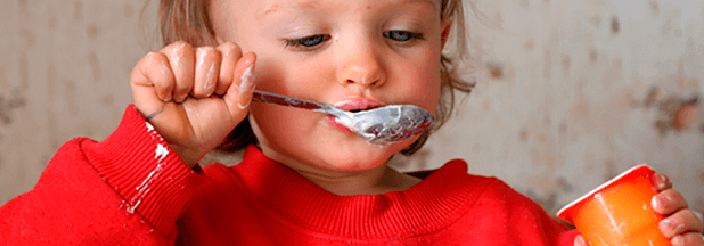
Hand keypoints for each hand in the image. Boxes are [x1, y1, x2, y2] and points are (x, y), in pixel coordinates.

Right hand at [130, 41, 255, 165]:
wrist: (181, 146)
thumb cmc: (206, 127)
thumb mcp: (235, 109)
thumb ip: (245, 84)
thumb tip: (251, 56)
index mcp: (217, 63)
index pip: (230, 49)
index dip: (228, 75)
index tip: (220, 93)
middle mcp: (194, 56)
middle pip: (209, 53)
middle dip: (206, 84)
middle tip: (198, 99)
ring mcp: (169, 59)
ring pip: (183, 50)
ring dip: (185, 83)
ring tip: (181, 98)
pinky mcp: (145, 67)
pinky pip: (157, 59)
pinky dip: (164, 83)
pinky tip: (165, 96)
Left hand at [574, 172, 703, 245]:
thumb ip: (594, 245)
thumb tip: (580, 239)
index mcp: (654, 215)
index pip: (662, 192)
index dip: (662, 182)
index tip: (655, 181)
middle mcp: (673, 223)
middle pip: (680, 203)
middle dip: (673, 199)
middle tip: (658, 205)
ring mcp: (685, 236)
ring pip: (694, 221)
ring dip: (683, 220)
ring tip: (667, 228)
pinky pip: (700, 242)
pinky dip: (693, 240)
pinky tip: (679, 243)